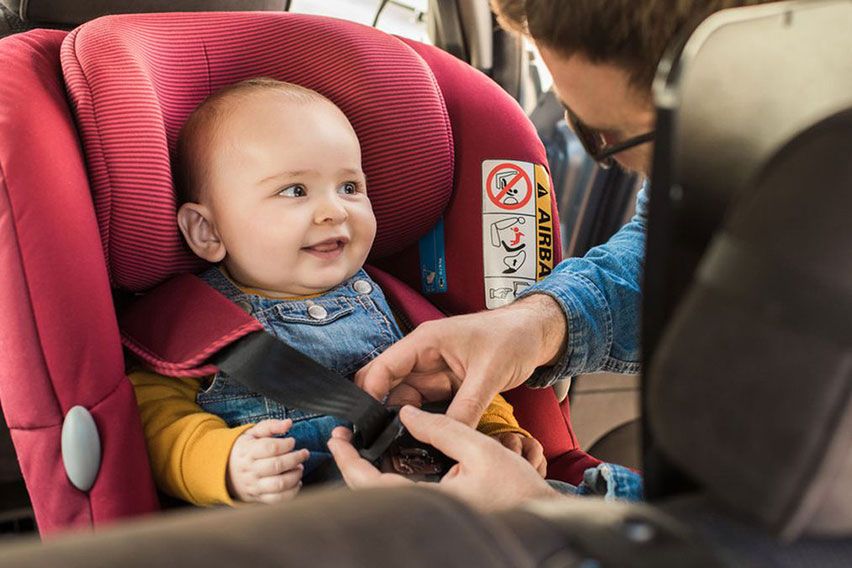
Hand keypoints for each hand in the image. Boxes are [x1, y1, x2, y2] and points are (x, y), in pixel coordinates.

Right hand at [227, 419, 309, 503]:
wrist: (226, 471)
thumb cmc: (245, 449)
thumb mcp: (253, 433)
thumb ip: (271, 426)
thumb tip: (288, 423)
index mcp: (247, 451)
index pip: (270, 447)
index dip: (286, 444)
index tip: (292, 441)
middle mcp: (250, 469)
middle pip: (277, 465)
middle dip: (295, 458)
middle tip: (304, 454)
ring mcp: (254, 485)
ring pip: (279, 484)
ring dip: (295, 475)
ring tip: (299, 467)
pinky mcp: (259, 497)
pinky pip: (278, 499)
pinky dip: (292, 492)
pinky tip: (296, 482)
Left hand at [327, 406, 558, 510]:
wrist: (542, 517)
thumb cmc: (518, 489)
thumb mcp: (481, 449)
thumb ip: (442, 428)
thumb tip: (408, 413)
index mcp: (431, 502)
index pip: (372, 485)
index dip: (349, 461)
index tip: (338, 438)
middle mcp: (426, 514)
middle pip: (372, 494)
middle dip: (352, 466)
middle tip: (344, 439)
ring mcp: (431, 517)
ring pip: (385, 497)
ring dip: (368, 473)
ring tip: (361, 445)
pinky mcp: (438, 516)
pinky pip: (402, 499)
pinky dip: (388, 480)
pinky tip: (389, 461)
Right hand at [355, 294, 566, 426]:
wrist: (534, 334)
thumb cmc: (512, 338)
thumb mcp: (489, 374)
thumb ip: (466, 407)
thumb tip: (448, 436)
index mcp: (425, 342)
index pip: (383, 367)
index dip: (370, 395)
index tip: (367, 425)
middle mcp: (423, 356)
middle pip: (387, 384)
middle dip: (380, 410)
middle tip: (380, 441)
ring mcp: (433, 371)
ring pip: (403, 398)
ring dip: (401, 419)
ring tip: (400, 445)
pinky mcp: (445, 384)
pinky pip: (424, 405)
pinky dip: (421, 420)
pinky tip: (421, 438)